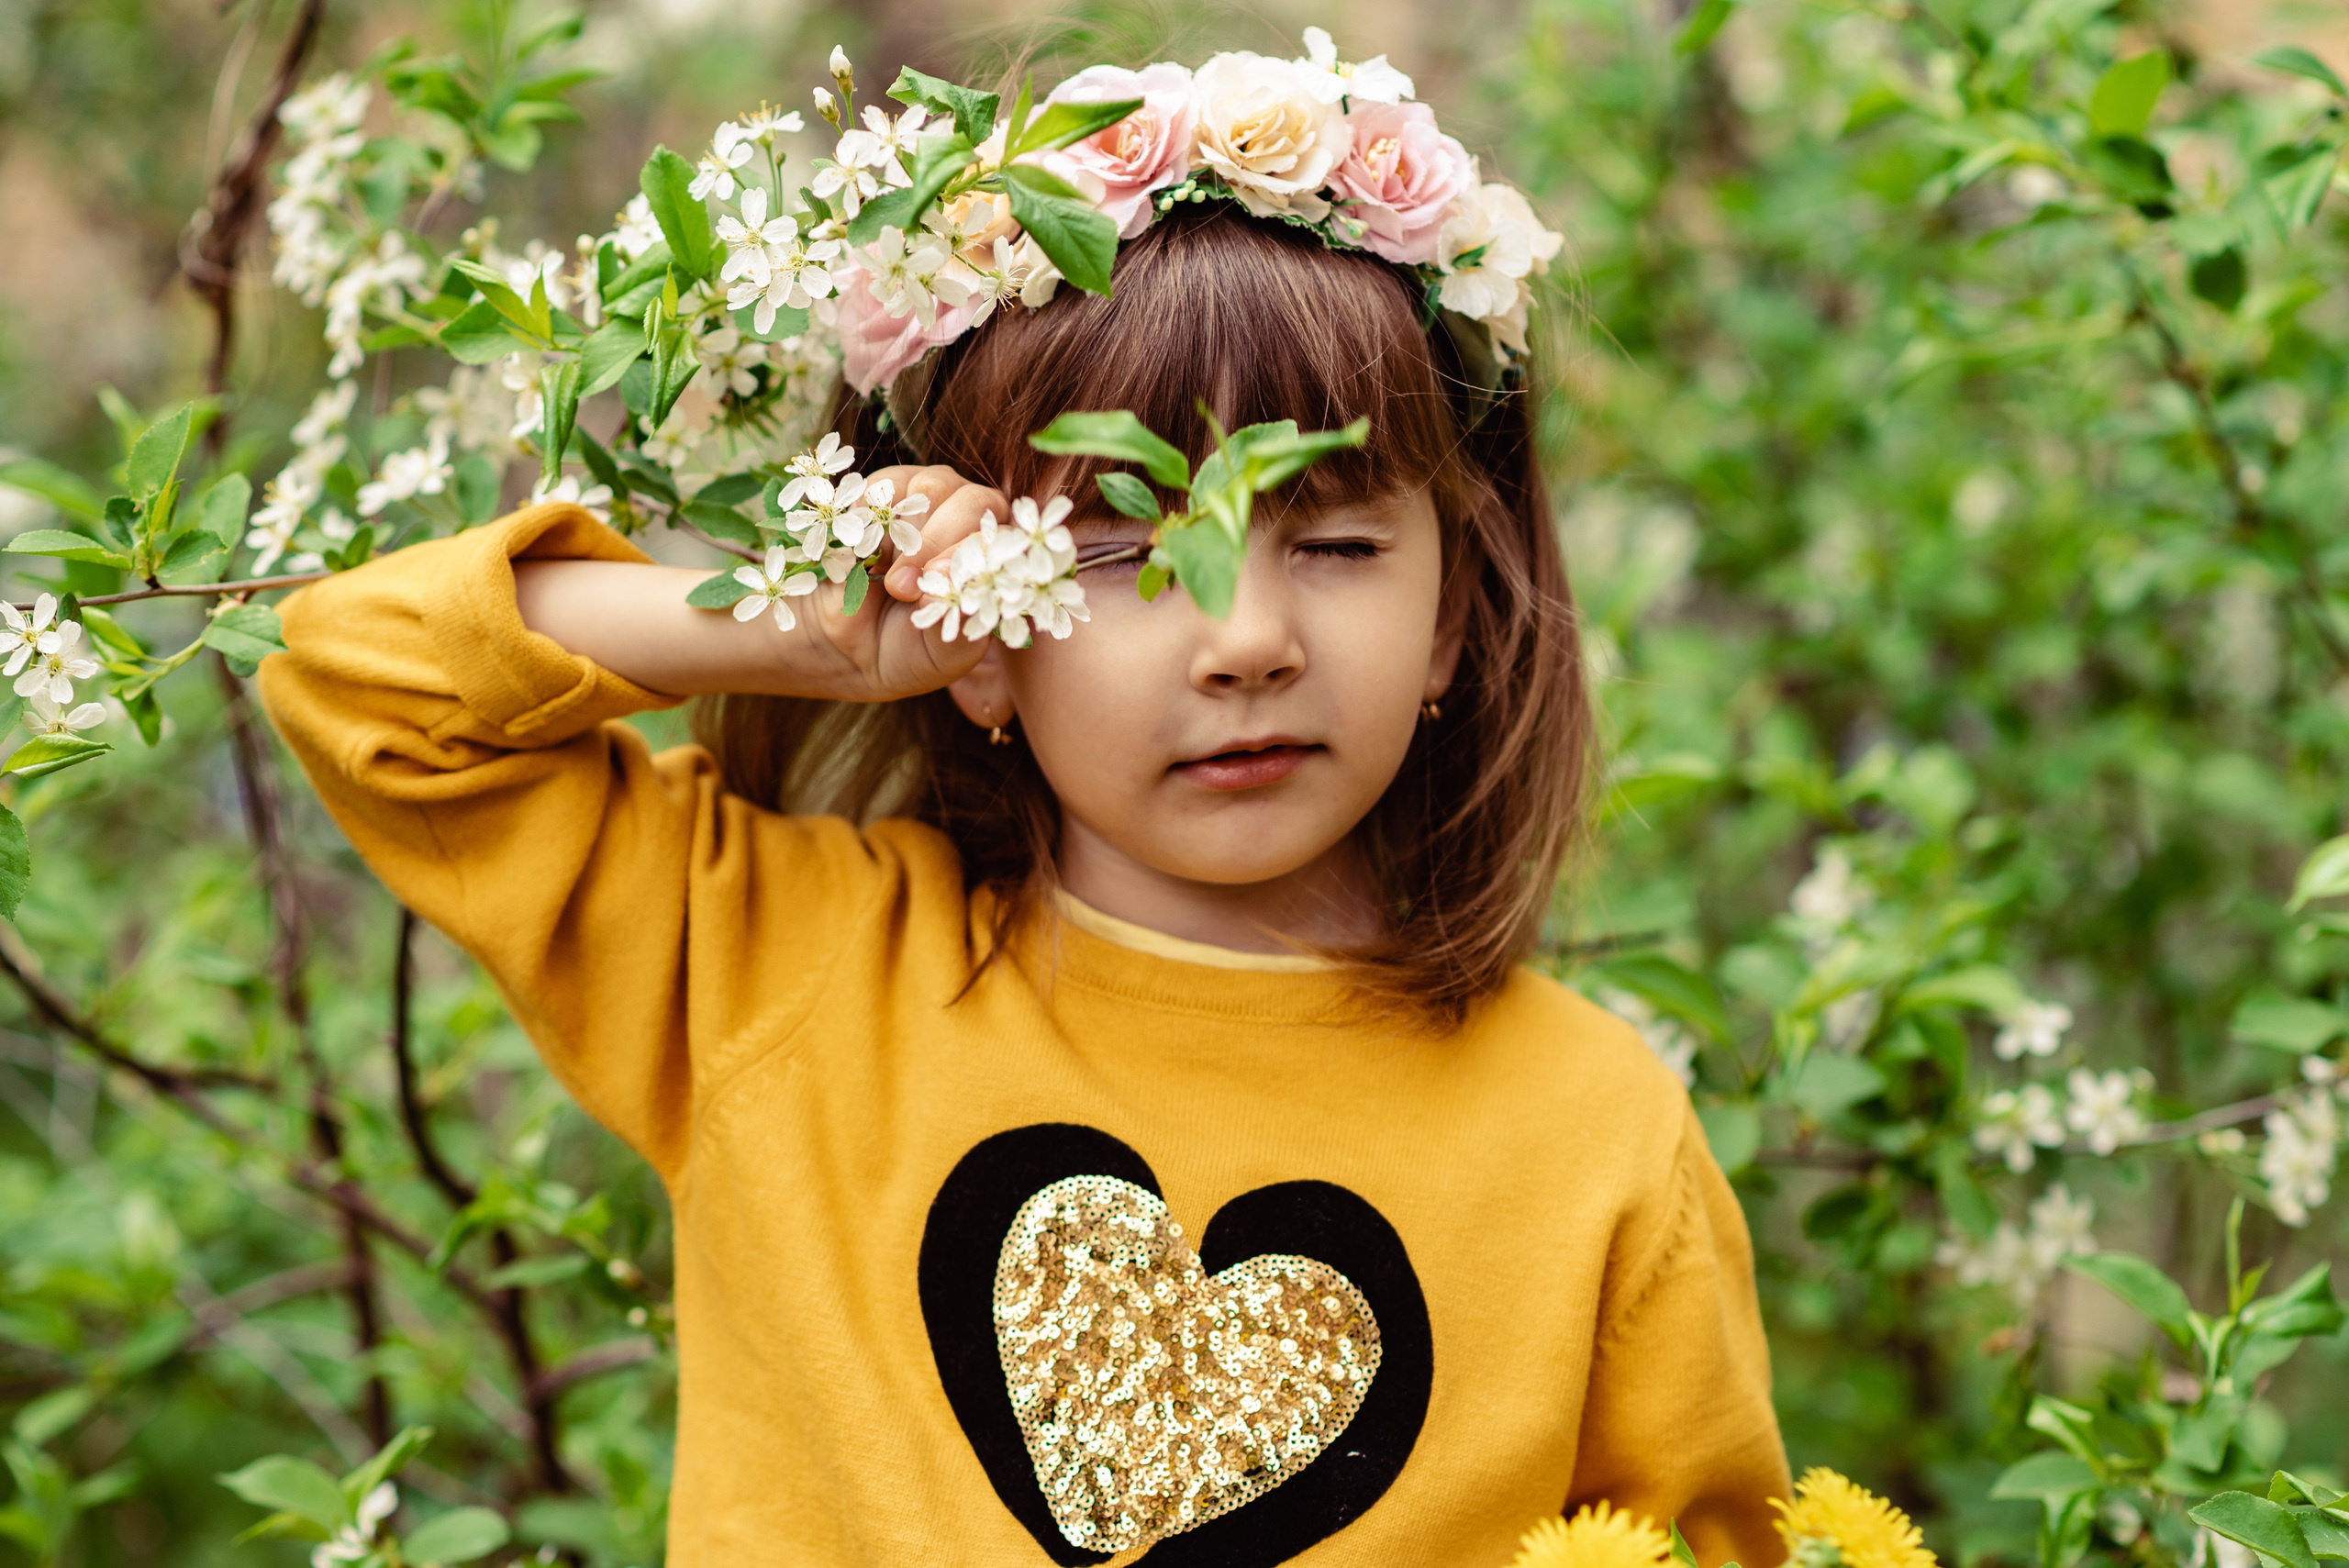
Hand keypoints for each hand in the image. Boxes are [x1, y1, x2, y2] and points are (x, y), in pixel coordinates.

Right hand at [511, 465, 1015, 702]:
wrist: (823, 642)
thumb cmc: (892, 655)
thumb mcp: (939, 657)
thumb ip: (970, 625)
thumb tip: (975, 581)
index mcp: (991, 573)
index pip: (1013, 547)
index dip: (985, 560)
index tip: (946, 589)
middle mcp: (968, 533)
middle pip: (984, 506)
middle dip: (946, 543)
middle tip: (904, 585)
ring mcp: (929, 508)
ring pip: (943, 486)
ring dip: (912, 530)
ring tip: (884, 576)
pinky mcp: (886, 492)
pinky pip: (892, 482)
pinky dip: (875, 511)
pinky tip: (860, 548)